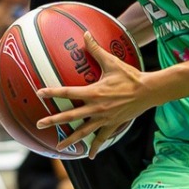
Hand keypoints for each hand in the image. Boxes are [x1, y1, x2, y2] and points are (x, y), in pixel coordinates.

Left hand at [37, 29, 150, 150]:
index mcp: (93, 93)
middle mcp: (96, 108)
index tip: (39, 94)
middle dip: (53, 121)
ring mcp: (104, 118)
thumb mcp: (112, 62)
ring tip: (58, 147)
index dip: (52, 92)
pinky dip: (95, 147)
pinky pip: (102, 138)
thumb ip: (96, 49)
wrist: (148, 91)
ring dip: (70, 140)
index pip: (68, 92)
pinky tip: (89, 156)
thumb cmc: (130, 76)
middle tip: (39, 124)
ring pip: (83, 132)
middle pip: (70, 116)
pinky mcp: (113, 124)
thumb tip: (85, 33)